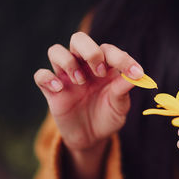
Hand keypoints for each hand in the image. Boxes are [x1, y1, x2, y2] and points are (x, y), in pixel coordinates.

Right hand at [34, 32, 142, 152]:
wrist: (91, 138)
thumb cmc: (108, 117)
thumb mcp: (120, 106)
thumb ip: (124, 90)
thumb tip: (137, 75)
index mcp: (104, 66)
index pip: (109, 51)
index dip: (122, 59)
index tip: (136, 73)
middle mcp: (84, 66)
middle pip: (79, 39)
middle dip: (90, 51)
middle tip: (100, 72)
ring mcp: (66, 77)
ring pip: (56, 51)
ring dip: (68, 62)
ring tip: (80, 82)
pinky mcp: (52, 91)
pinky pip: (41, 75)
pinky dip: (47, 78)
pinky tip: (59, 90)